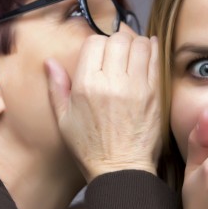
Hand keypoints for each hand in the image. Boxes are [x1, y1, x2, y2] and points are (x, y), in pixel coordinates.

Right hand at [45, 32, 160, 181]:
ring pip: (140, 44)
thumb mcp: (64, 120)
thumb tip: (50, 62)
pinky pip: (157, 60)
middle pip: (119, 39)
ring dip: (136, 44)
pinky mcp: (155, 95)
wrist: (121, 169)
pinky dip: (153, 51)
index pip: (95, 42)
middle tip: (117, 52)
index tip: (100, 54)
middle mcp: (112, 82)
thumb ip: (57, 87)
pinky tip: (147, 55)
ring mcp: (136, 87)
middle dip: (117, 40)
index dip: (97, 44)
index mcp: (86, 85)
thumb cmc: (90, 147)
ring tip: (132, 54)